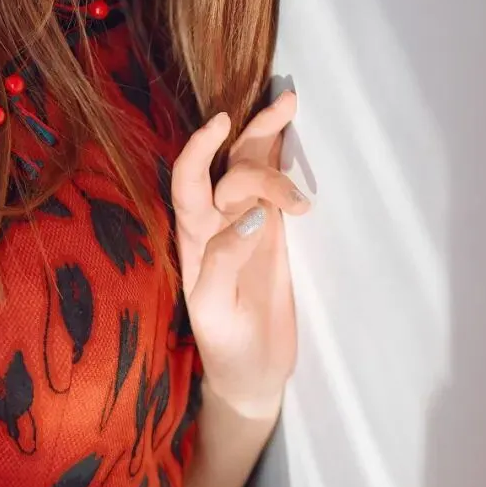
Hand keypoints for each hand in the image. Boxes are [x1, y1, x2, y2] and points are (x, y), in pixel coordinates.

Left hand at [170, 89, 310, 420]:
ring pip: (254, 167)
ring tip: (297, 122)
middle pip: (229, 164)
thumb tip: (250, 216)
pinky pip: (276, 187)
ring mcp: (247, 224)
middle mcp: (216, 222)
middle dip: (254, 134)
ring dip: (272, 140)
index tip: (222, 121)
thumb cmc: (227, 346)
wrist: (254, 375)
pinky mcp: (275, 233)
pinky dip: (285, 159)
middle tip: (290, 111)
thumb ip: (224, 261)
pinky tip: (297, 137)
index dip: (200, 149)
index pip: (188, 182)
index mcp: (194, 238)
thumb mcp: (215, 310)